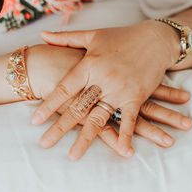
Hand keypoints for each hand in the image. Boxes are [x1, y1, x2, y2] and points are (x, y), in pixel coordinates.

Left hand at [31, 21, 180, 158]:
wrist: (156, 38)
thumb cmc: (122, 37)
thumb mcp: (93, 35)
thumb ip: (66, 38)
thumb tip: (42, 35)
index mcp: (89, 64)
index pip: (64, 89)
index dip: (48, 105)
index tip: (35, 121)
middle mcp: (102, 79)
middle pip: (77, 107)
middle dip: (59, 127)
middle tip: (44, 144)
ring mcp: (119, 90)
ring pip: (99, 118)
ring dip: (85, 138)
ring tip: (73, 156)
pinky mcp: (136, 97)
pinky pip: (129, 119)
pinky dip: (125, 135)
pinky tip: (121, 151)